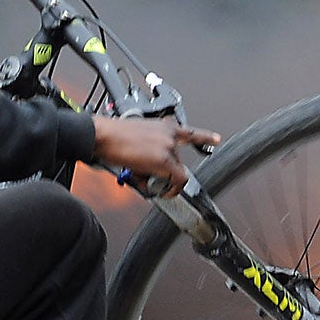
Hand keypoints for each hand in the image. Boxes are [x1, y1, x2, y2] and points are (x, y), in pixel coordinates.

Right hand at [91, 116, 222, 185]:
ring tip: (144, 180)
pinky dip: (172, 190)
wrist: (103, 135)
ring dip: (163, 181)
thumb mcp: (137, 135)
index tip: (216, 139)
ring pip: (176, 172)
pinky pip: (176, 180)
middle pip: (177, 161)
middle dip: (165, 173)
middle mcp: (169, 134)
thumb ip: (150, 148)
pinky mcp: (163, 160)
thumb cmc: (113, 135)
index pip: (190, 132)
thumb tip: (149, 169)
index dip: (205, 137)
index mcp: (164, 126)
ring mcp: (168, 147)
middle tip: (148, 178)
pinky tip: (161, 192)